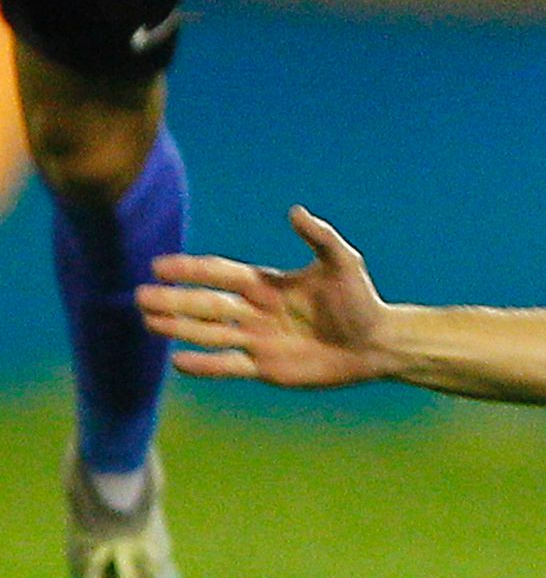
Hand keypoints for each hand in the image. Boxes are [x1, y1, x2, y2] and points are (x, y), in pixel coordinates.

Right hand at [142, 208, 396, 387]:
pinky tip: (177, 361)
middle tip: (139, 296)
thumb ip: (320, 237)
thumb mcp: (343, 263)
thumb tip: (295, 210)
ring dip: (179, 328)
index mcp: (267, 284)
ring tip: (148, 321)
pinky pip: (227, 365)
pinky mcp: (263, 367)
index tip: (159, 265)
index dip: (191, 270)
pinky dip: (204, 364)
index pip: (220, 274)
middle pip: (206, 304)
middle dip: (174, 300)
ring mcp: (256, 340)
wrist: (374, 343)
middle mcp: (254, 310)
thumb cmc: (361, 299)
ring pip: (209, 333)